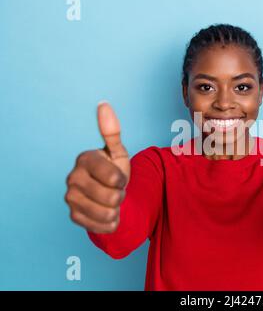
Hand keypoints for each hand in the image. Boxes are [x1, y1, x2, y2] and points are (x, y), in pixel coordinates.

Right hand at [64, 102, 130, 232]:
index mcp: (84, 159)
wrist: (107, 195)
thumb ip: (112, 131)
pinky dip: (111, 222)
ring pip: (108, 213)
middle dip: (121, 195)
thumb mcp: (118, 153)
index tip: (119, 176)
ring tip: (111, 200)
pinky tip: (107, 212)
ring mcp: (71, 199)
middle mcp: (72, 178)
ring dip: (117, 209)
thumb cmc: (113, 171)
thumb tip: (103, 104)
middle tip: (116, 190)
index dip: (123, 180)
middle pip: (112, 196)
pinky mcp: (74, 217)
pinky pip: (102, 226)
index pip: (114, 178)